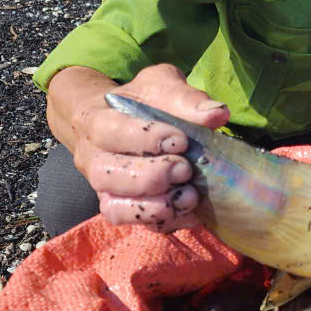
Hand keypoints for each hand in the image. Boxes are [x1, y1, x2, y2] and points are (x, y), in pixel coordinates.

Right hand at [47, 64, 229, 231]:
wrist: (118, 120)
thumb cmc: (141, 102)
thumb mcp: (160, 85)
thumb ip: (185, 97)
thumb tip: (217, 113)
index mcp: (95, 121)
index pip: (109, 131)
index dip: (144, 138)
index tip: (180, 141)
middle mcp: (93, 158)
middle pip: (106, 175)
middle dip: (149, 176)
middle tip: (184, 170)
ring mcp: (105, 188)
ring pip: (114, 207)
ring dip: (152, 207)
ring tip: (188, 197)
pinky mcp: (123, 209)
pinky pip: (136, 225)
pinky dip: (163, 222)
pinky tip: (190, 212)